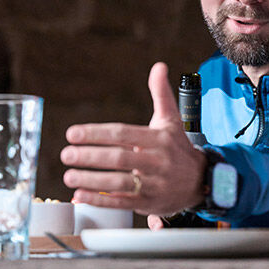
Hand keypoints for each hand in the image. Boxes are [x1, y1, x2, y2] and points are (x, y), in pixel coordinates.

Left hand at [61, 62, 206, 215]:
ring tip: (69, 176)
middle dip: (89, 156)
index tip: (73, 133)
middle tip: (66, 154)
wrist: (201, 181)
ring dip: (91, 180)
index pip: (123, 134)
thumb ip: (161, 94)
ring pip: (119, 182)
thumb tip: (158, 66)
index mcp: (159, 139)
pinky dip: (99, 200)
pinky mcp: (149, 202)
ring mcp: (154, 184)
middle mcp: (157, 161)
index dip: (96, 133)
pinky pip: (122, 202)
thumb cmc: (178, 147)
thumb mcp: (171, 120)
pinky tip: (80, 195)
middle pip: (119, 158)